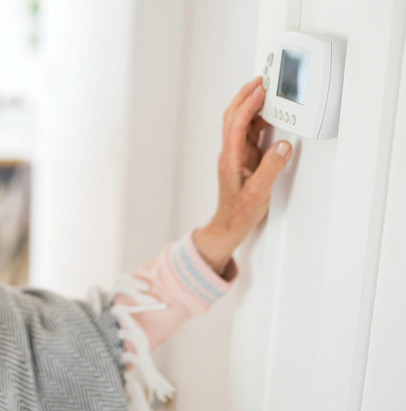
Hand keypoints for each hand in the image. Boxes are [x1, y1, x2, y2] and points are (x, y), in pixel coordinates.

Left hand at [194, 77, 292, 275]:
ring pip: (239, 123)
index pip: (236, 124)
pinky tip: (269, 117)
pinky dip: (257, 121)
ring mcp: (236, 156)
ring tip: (266, 92)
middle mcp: (231, 154)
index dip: (248, 105)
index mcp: (230, 159)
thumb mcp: (258, 193)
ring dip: (250, 106)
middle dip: (245, 96)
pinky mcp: (243, 160)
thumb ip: (271, 168)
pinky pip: (249, 134)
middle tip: (261, 81)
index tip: (261, 90)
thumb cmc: (239, 213)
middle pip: (233, 117)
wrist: (229, 226)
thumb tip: (283, 145)